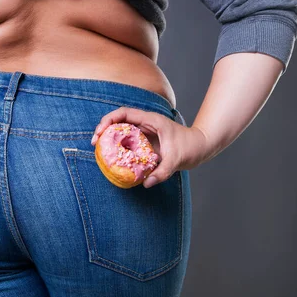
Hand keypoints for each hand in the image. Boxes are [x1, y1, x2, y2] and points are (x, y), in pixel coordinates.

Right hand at [90, 107, 210, 187]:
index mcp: (150, 120)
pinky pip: (127, 140)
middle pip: (118, 120)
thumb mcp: (177, 160)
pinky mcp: (145, 140)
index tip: (100, 132)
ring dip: (108, 138)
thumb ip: (162, 172)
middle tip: (95, 144)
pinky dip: (118, 146)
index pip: (123, 113)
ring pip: (120, 129)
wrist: (201, 146)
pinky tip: (113, 157)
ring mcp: (144, 131)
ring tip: (99, 151)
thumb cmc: (191, 148)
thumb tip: (146, 183)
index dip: (109, 120)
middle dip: (103, 129)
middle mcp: (145, 123)